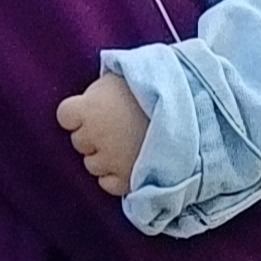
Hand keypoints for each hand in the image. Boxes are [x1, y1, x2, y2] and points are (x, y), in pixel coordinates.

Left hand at [58, 70, 151, 194]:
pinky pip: (107, 184)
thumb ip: (102, 88)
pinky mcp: (126, 179)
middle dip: (94, 135)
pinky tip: (130, 163)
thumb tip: (93, 94)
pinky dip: (115, 177)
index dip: (79, 113)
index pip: (65, 115)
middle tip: (119, 126)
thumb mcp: (124, 77)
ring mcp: (110, 159)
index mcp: (90, 107)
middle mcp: (95, 135)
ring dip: (105, 157)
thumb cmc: (157, 87)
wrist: (194, 109)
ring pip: (92, 164)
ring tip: (129, 143)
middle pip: (79, 141)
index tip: (94, 110)